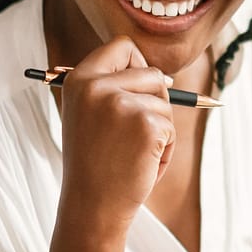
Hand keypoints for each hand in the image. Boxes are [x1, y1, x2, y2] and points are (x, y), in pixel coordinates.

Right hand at [48, 36, 174, 251]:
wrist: (92, 206)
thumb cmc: (95, 165)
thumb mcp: (89, 116)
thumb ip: (112, 89)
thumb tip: (162, 76)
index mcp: (79, 80)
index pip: (122, 46)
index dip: (138, 64)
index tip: (141, 88)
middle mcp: (97, 86)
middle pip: (152, 73)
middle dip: (157, 101)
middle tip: (137, 132)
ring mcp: (122, 103)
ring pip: (164, 102)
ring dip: (160, 129)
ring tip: (134, 153)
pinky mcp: (146, 123)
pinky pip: (171, 127)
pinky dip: (165, 148)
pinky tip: (142, 163)